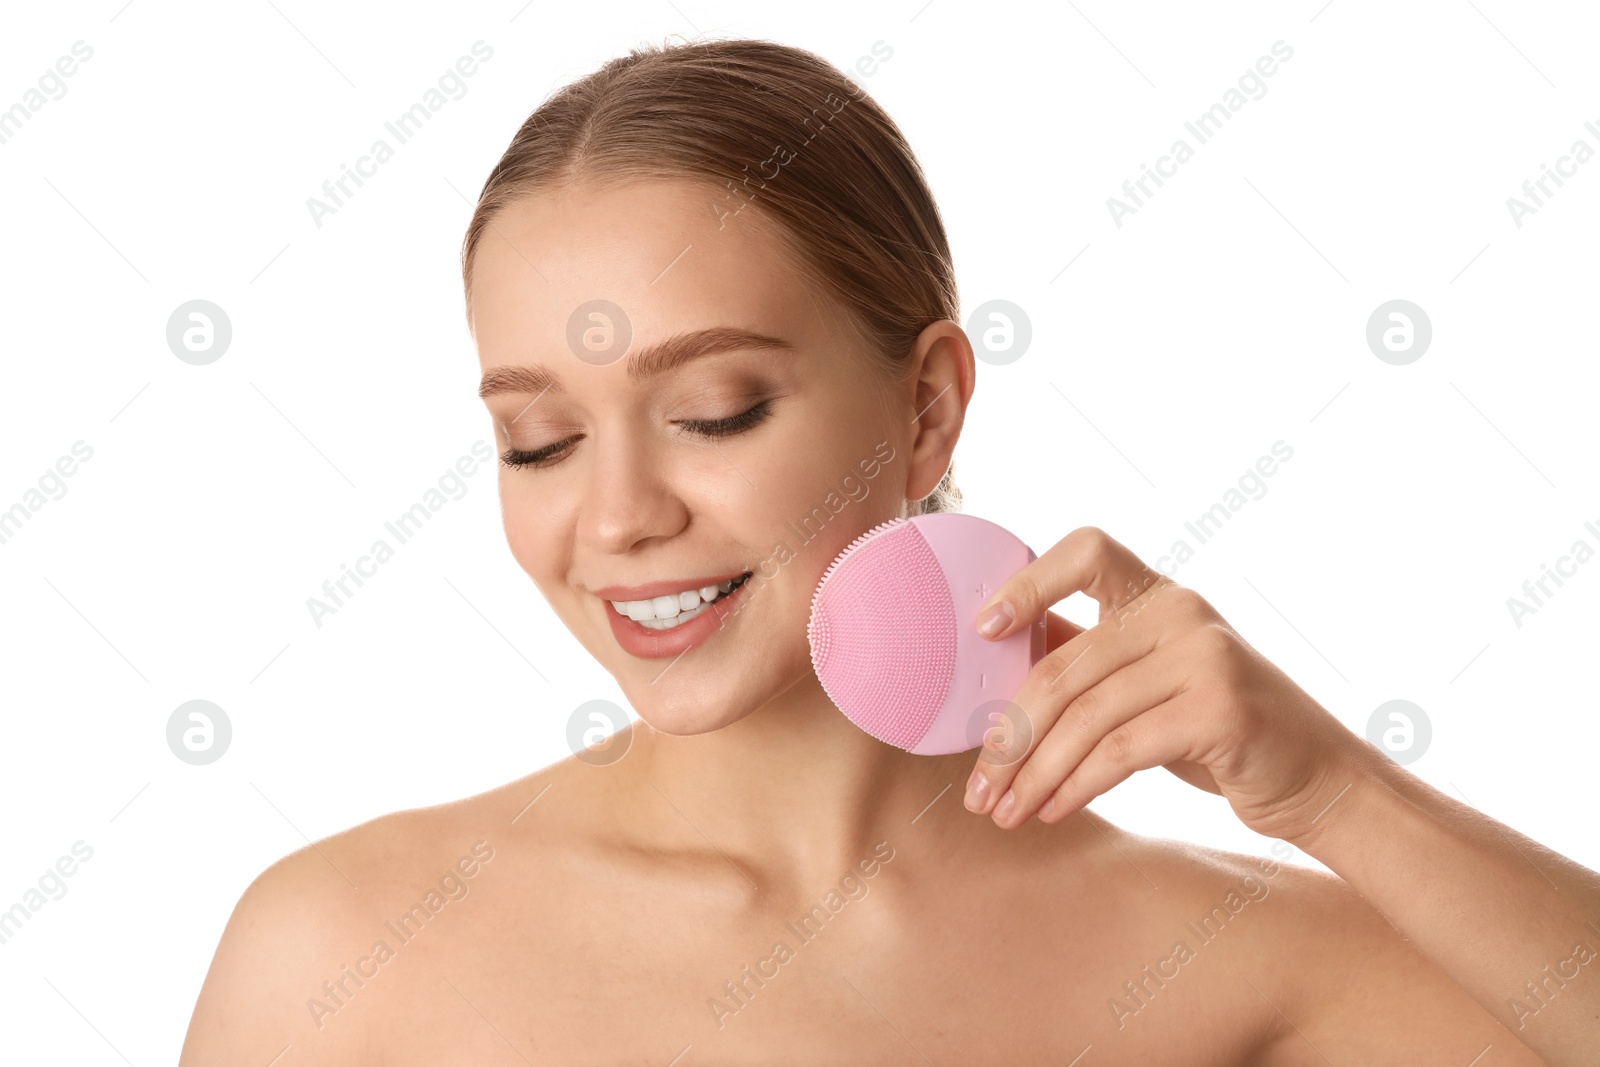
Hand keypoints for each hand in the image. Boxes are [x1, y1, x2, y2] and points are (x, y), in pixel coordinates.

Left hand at [964, 526, 1364, 841]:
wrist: (1317, 778)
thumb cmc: (1217, 729)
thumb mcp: (1151, 681)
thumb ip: (1090, 659)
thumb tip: (994, 657)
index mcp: (1158, 593)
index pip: (1087, 551)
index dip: (1029, 581)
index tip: (982, 628)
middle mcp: (1182, 611)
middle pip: (1065, 665)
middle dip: (1010, 735)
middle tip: (977, 789)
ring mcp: (1206, 656)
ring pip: (1086, 715)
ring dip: (1034, 773)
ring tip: (1003, 812)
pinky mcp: (1221, 710)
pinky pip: (1120, 750)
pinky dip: (1076, 786)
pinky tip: (1051, 811)